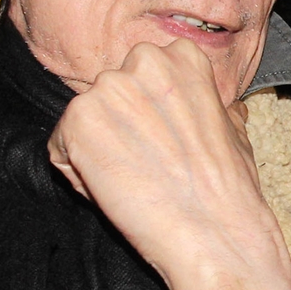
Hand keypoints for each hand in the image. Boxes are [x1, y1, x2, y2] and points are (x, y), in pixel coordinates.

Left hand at [48, 39, 290, 289]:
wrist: (214, 233)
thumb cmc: (228, 188)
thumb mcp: (231, 125)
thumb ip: (200, 102)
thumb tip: (204, 104)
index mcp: (180, 55)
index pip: (141, 75)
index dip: (148, 112)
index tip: (163, 139)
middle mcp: (141, 61)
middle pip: (111, 94)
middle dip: (119, 125)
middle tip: (146, 162)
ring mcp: (107, 89)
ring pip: (83, 120)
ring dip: (97, 149)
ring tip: (134, 179)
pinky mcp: (77, 120)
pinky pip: (60, 149)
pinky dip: (77, 174)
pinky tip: (115, 189)